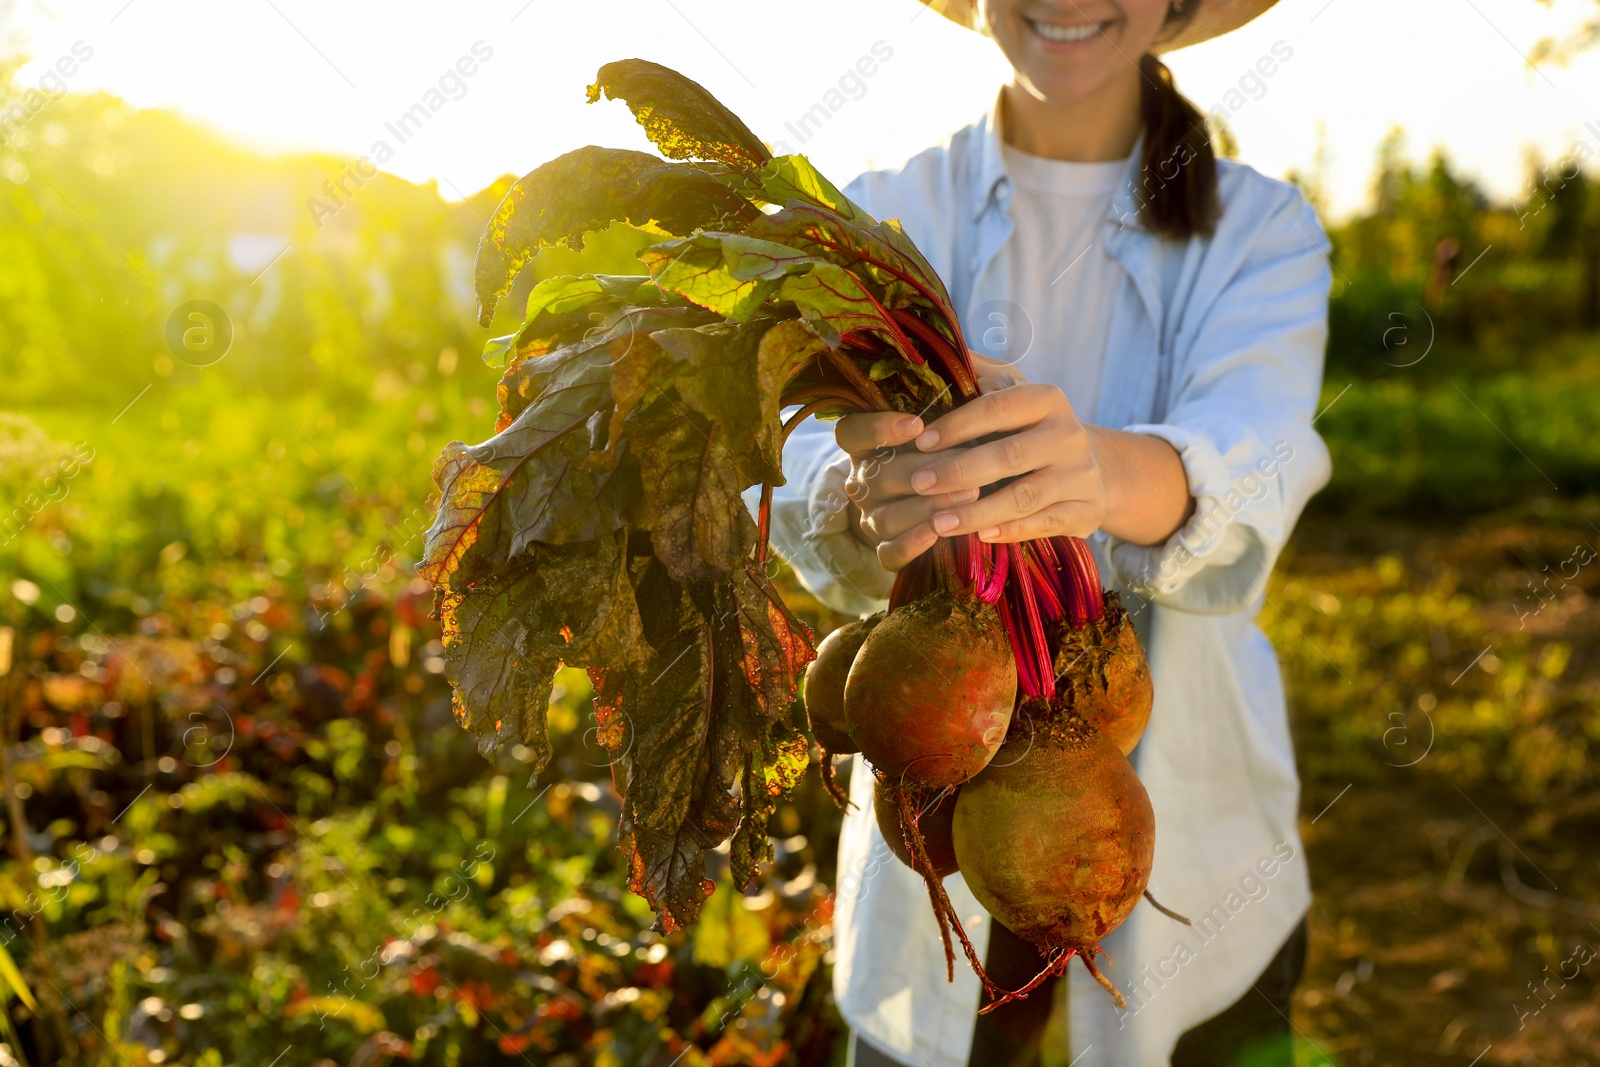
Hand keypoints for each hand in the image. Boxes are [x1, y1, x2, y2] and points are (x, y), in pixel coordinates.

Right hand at [835, 411, 979, 571]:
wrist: (954, 498)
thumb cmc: (955, 445)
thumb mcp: (954, 417)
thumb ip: (957, 395)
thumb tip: (974, 372)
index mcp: (867, 445)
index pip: (851, 433)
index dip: (878, 428)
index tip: (918, 424)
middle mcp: (863, 481)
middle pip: (878, 476)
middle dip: (923, 470)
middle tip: (965, 462)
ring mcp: (872, 517)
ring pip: (887, 516)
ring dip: (927, 507)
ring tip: (969, 495)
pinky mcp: (887, 550)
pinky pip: (890, 552)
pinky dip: (913, 544)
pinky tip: (938, 533)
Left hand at [906, 381, 1108, 543]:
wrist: (1090, 468)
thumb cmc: (1033, 428)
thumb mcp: (1014, 393)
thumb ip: (982, 374)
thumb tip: (942, 349)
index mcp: (1048, 399)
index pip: (999, 408)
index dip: (958, 425)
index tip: (921, 442)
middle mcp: (1069, 435)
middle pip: (1009, 455)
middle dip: (958, 471)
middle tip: (918, 483)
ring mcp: (1081, 476)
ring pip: (1023, 496)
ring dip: (976, 512)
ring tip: (937, 522)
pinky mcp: (1085, 512)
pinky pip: (1042, 524)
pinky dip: (1009, 531)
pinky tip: (978, 537)